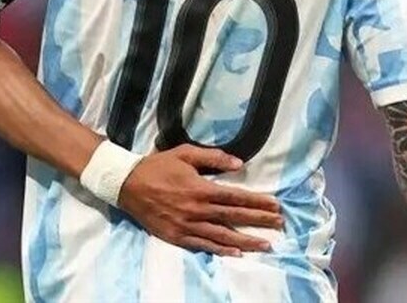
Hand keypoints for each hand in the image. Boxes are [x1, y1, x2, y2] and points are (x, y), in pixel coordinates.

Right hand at [117, 144, 283, 256]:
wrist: (127, 184)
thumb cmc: (157, 166)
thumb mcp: (184, 153)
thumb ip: (212, 157)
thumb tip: (239, 164)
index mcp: (200, 188)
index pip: (236, 197)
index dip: (257, 201)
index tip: (275, 205)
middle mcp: (196, 209)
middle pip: (234, 217)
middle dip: (259, 220)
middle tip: (279, 223)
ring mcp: (187, 225)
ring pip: (222, 235)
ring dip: (246, 240)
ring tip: (265, 244)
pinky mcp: (177, 236)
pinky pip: (203, 245)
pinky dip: (221, 250)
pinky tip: (236, 253)